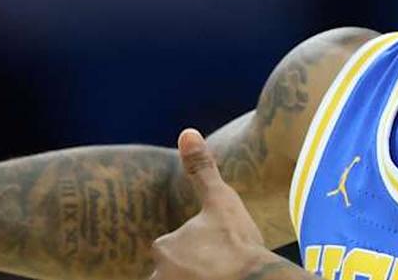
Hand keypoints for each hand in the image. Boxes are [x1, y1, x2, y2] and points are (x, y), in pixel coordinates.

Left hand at [150, 129, 300, 279]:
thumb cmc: (237, 243)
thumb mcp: (221, 201)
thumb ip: (201, 169)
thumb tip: (187, 132)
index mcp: (165, 247)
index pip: (173, 250)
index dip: (200, 251)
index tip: (221, 254)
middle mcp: (159, 274)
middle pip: (172, 272)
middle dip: (191, 271)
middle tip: (221, 267)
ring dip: (193, 278)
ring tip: (219, 275)